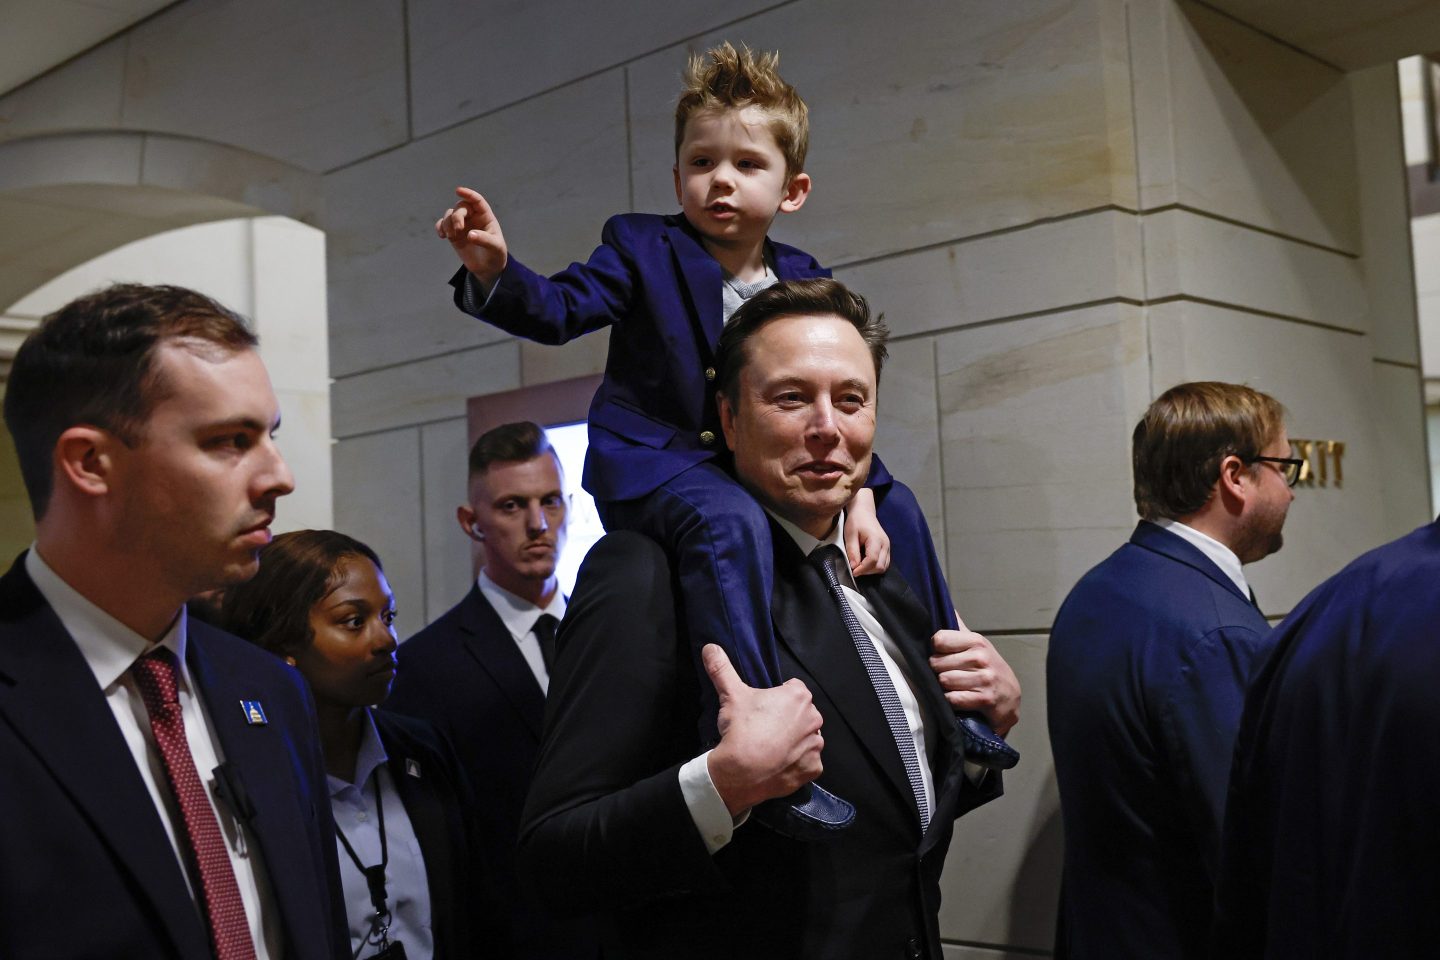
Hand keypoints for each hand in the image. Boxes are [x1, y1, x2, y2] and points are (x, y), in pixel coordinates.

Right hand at [435, 186, 507, 287]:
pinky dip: (440, 227)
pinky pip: (442, 225)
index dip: (468, 194)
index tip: (458, 191)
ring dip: (447, 223)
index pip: (477, 201)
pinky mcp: (453, 234)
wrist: (487, 268)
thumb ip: (485, 240)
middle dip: (457, 216)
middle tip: (458, 229)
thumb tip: (470, 234)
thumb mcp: (495, 248)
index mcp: (485, 216)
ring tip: (452, 237)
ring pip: (449, 215)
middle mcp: (472, 218)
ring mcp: (462, 225)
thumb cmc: (496, 255)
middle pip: (460, 207)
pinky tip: (442, 236)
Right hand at [701, 644, 824, 815]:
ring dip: (794, 741)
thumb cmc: (741, 729)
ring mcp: (816, 745)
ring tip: (770, 748)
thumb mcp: (730, 694)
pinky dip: (797, 764)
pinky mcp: (814, 768)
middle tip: (764, 729)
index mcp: (799, 696)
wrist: (741, 772)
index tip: (762, 710)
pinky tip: (779, 764)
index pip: (792, 689)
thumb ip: (722, 668)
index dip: (776, 698)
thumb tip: (710, 647)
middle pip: (801, 714)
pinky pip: (808, 762)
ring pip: (806, 738)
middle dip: (787, 719)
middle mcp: (814, 719)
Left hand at [844, 487, 889, 575]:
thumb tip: (854, 566)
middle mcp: (885, 544)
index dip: (863, 569)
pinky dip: (875, 566)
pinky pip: (884, 563)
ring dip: (871, 570)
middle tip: (855, 569)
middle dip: (867, 571)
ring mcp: (888, 547)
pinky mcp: (886, 549)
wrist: (864, 511)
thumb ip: (852, 551)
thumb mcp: (850, 534)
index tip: (853, 571)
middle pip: (880, 566)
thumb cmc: (856, 521)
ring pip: (884, 567)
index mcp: (876, 539)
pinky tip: (865, 563)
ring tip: (860, 566)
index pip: (872, 560)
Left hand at [929, 614, 1020, 735]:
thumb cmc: (988, 668)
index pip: (939, 639)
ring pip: (943, 681)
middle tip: (950, 673)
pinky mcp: (984, 699)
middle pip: (936, 663)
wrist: (1010, 696)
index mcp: (976, 641)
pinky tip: (960, 698)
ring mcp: (984, 678)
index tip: (943, 654)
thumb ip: (959, 629)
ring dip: (945, 687)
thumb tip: (947, 606)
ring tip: (955, 686)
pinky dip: (952, 701)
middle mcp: (981, 657)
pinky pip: (952, 699)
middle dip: (939, 671)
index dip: (936, 650)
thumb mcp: (977, 645)